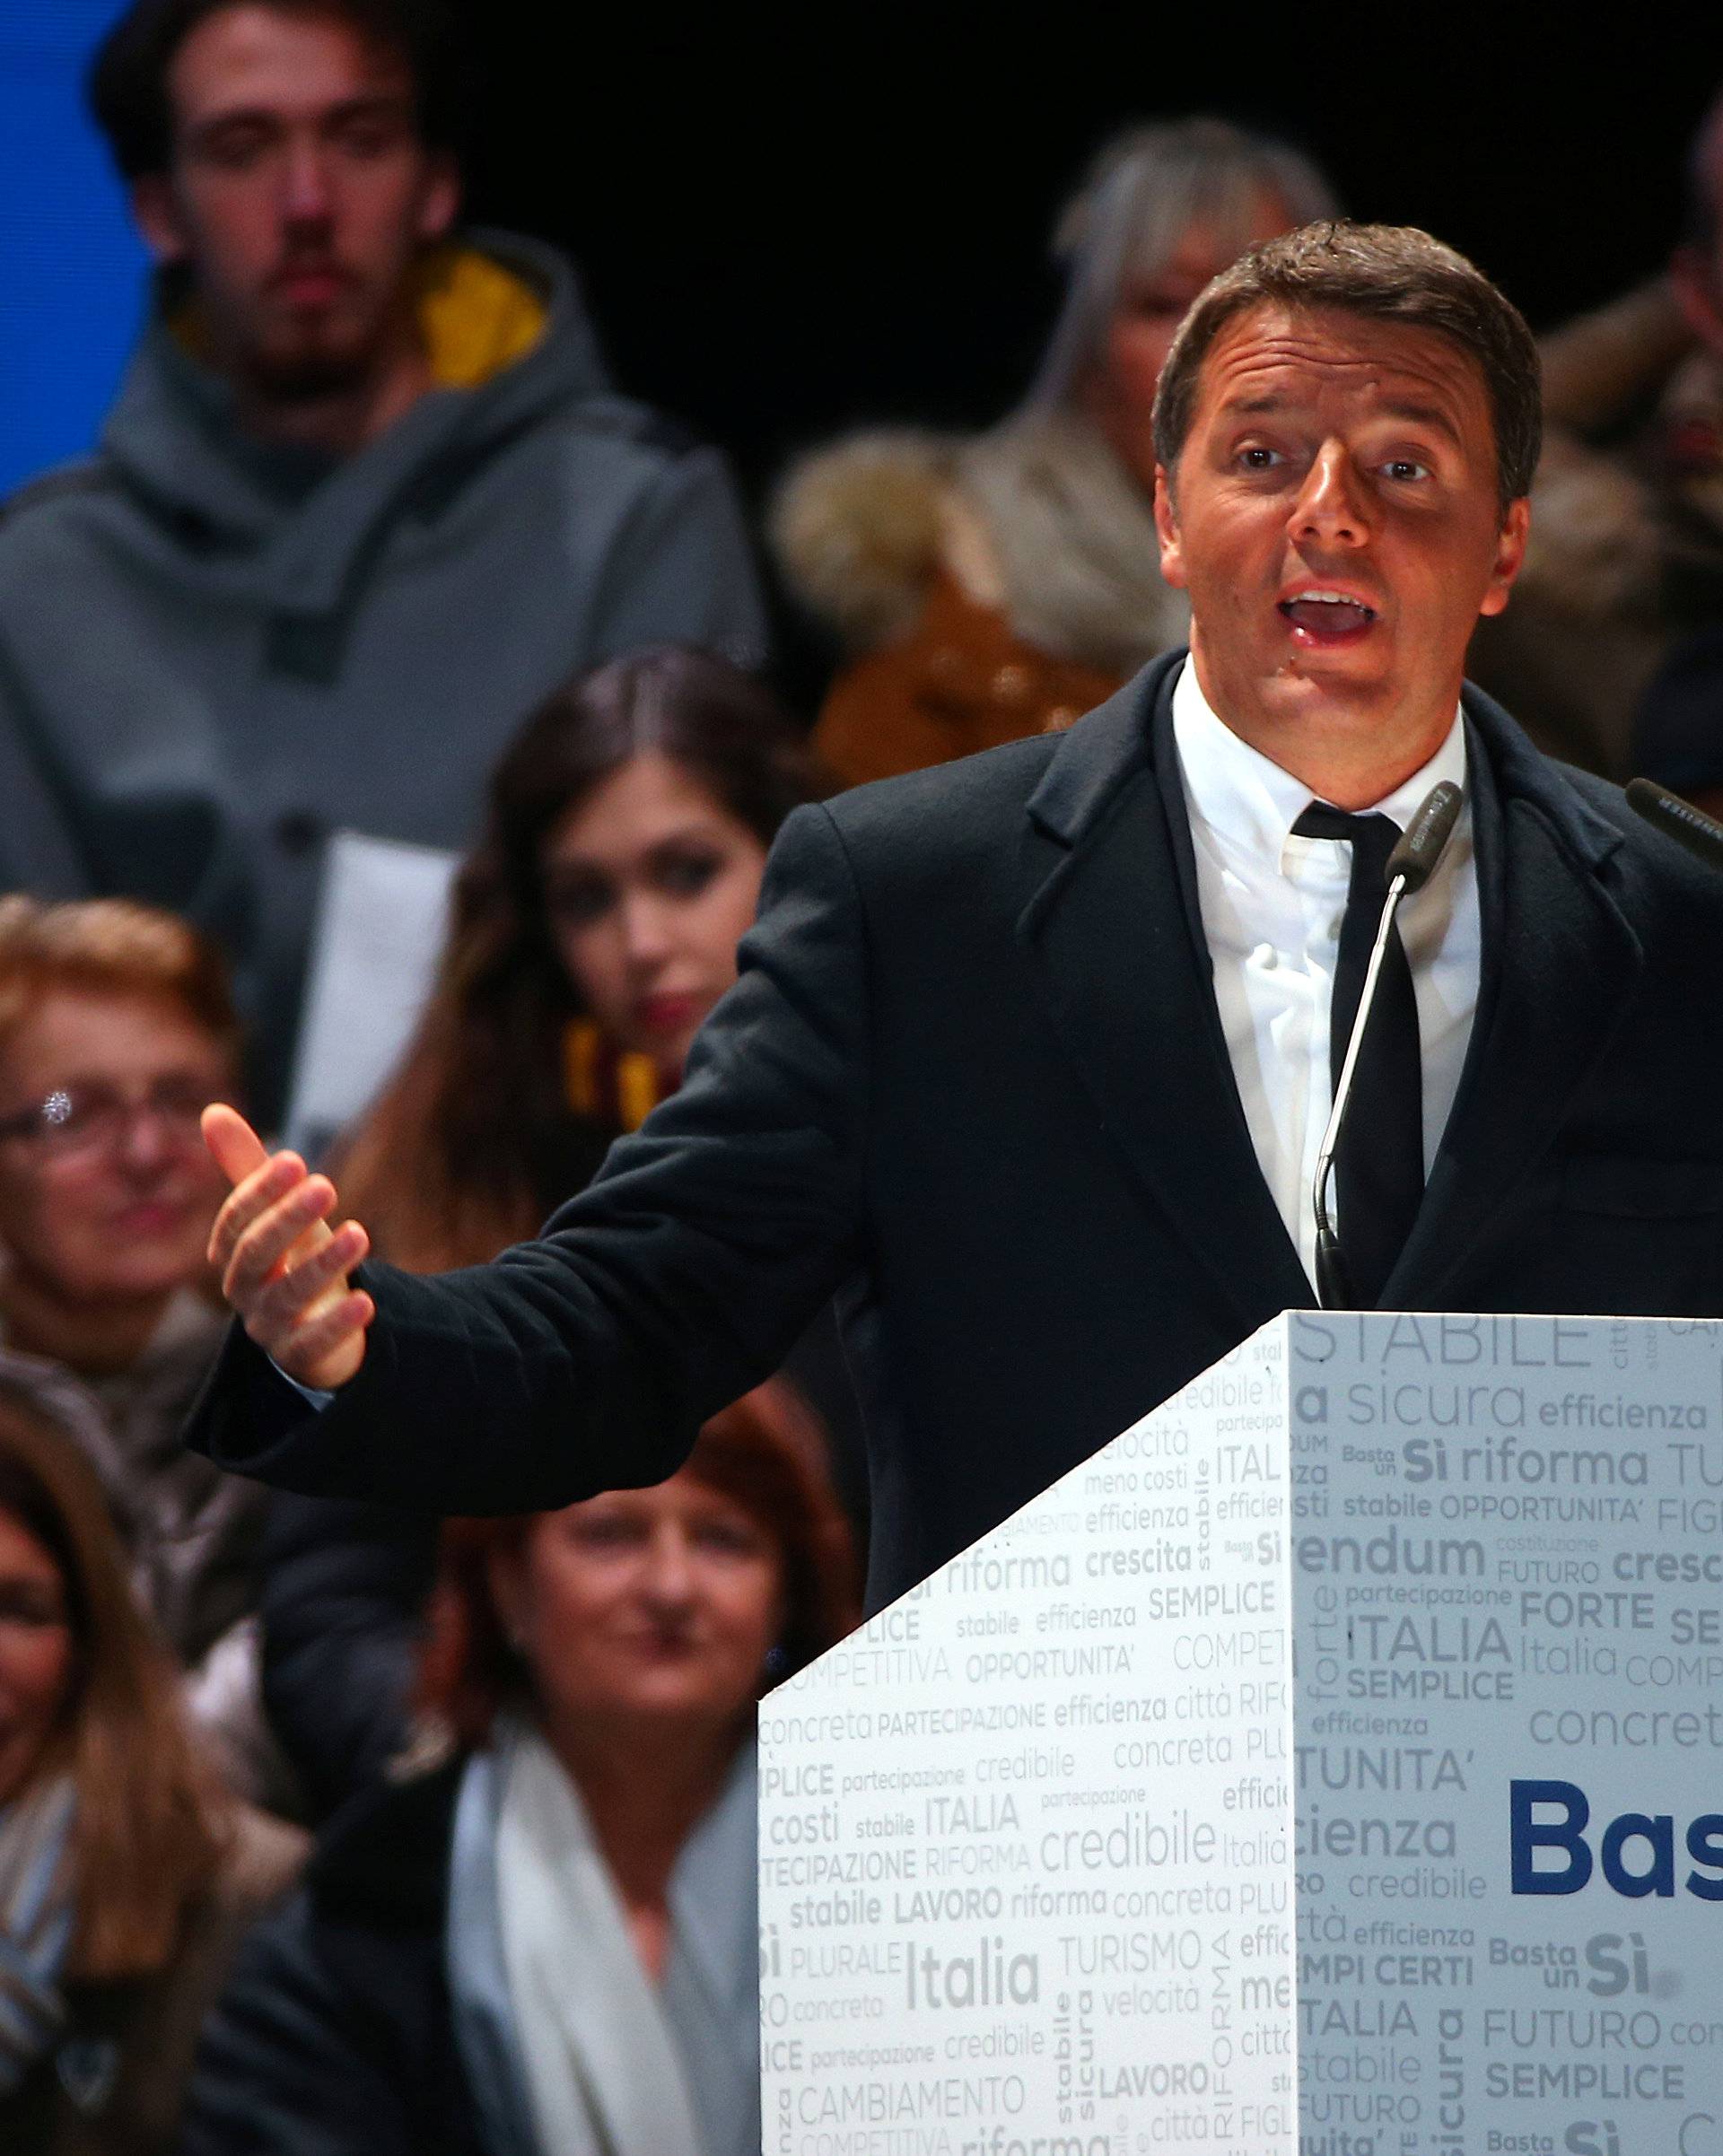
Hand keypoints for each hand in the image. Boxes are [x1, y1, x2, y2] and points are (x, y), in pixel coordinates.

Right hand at [203, 1104, 373, 1390]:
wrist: (316, 1331)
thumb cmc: (293, 1260)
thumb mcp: (279, 1214)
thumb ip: (248, 1169)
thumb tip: (212, 1110)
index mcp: (232, 1253)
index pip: (236, 1221)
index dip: (259, 1191)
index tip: (295, 1160)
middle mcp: (244, 1290)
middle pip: (256, 1255)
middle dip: (287, 1219)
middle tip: (326, 1185)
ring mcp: (268, 1327)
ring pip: (287, 1296)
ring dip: (323, 1264)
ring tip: (360, 1233)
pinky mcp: (299, 1357)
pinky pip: (313, 1344)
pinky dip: (337, 1324)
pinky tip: (366, 1302)